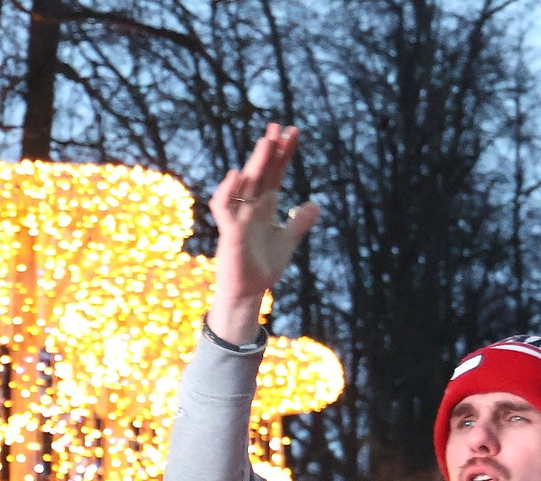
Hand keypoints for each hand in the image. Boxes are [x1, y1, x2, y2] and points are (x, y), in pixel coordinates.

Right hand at [207, 122, 319, 343]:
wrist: (247, 294)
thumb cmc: (261, 269)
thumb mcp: (287, 242)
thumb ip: (299, 223)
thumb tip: (315, 204)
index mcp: (264, 207)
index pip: (275, 174)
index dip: (283, 154)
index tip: (293, 132)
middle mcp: (250, 208)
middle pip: (260, 172)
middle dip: (269, 149)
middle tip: (279, 126)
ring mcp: (238, 219)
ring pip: (245, 184)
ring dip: (255, 162)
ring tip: (267, 141)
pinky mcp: (230, 234)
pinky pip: (225, 209)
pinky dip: (227, 192)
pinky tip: (236, 174)